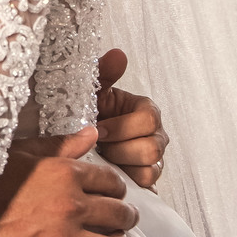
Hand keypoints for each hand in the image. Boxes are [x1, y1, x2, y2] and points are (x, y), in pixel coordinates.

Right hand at [0, 128, 137, 236]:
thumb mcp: (22, 154)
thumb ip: (61, 146)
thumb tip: (92, 133)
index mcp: (66, 174)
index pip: (114, 183)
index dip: (116, 190)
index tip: (110, 196)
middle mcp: (71, 206)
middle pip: (121, 215)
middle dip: (124, 218)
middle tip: (117, 222)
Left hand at [95, 48, 167, 188]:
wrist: (79, 144)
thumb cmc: (89, 116)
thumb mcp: (92, 94)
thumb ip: (103, 72)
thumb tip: (118, 55)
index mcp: (146, 110)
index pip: (149, 119)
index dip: (121, 127)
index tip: (98, 130)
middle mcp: (156, 133)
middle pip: (152, 147)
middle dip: (119, 147)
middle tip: (99, 146)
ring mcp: (155, 157)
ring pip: (149, 165)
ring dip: (121, 162)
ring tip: (103, 156)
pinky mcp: (148, 176)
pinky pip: (146, 181)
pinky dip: (126, 176)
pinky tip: (110, 168)